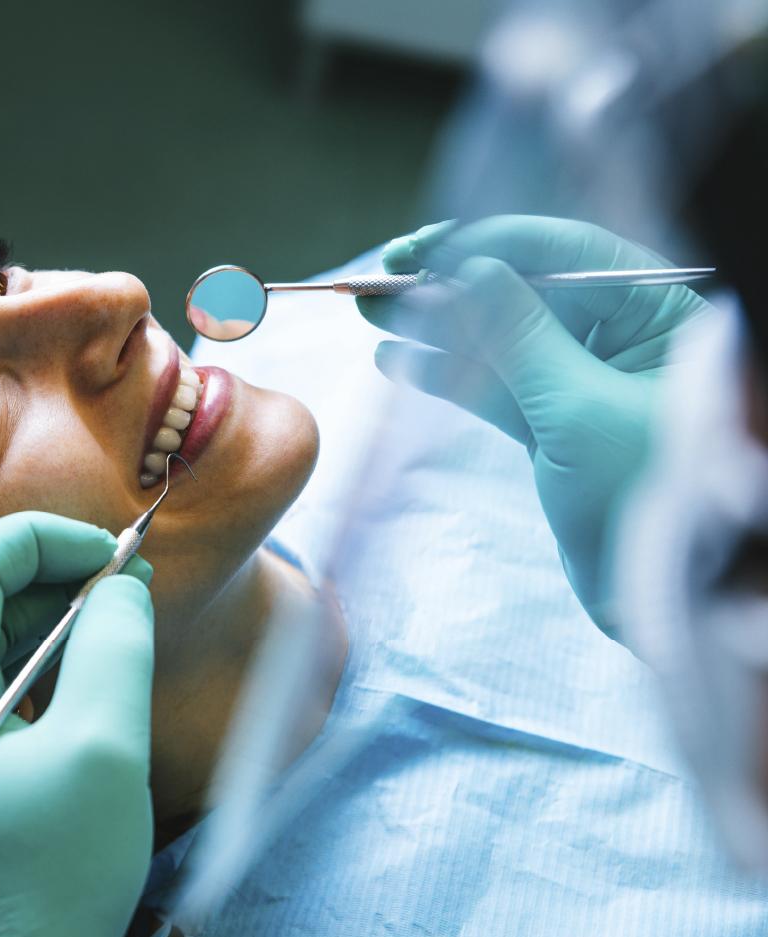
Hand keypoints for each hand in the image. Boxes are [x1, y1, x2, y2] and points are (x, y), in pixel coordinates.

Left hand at [0, 511, 155, 936]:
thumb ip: (112, 649)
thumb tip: (118, 588)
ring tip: (122, 623)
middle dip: (53, 582)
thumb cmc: (55, 886)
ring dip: (51, 628)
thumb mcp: (102, 751)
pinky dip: (40, 677)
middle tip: (131, 586)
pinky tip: (92, 680)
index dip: (41, 543)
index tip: (113, 556)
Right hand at [356, 215, 712, 635]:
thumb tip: (467, 269)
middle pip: (528, 291)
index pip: (571, 253)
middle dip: (451, 285)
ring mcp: (585, 381)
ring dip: (435, 328)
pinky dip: (446, 376)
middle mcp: (626, 337)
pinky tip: (398, 361)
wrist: (657, 596)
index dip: (493, 245)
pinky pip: (495, 388)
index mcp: (660, 315)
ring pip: (501, 340)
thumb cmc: (642, 499)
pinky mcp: (554, 425)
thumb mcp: (576, 408)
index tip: (426, 251)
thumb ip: (518, 335)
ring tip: (371, 312)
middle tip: (383, 276)